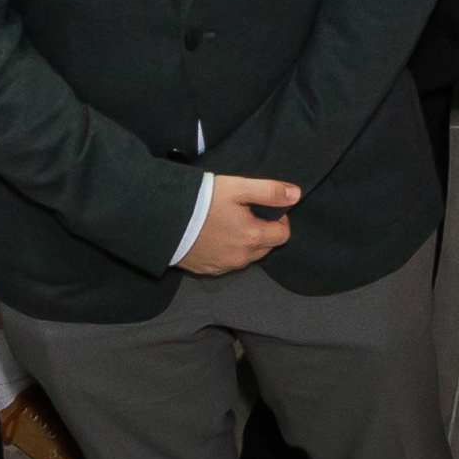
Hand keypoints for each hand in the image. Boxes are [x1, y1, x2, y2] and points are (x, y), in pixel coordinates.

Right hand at [171, 175, 300, 275]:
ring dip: (245, 242)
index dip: (279, 219)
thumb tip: (295, 195)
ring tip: (228, 222)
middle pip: (266, 247)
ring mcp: (223, 267)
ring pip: (247, 256)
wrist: (162, 220)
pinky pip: (227, 263)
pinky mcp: (207, 270)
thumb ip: (269, 191)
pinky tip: (214, 235)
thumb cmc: (201, 201)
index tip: (263, 207)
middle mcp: (241, 258)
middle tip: (245, 212)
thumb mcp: (237, 187)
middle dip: (263, 231)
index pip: (284, 235)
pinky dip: (227, 250)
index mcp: (252, 237)